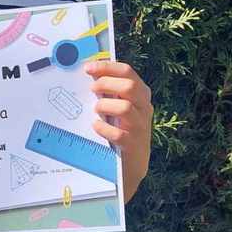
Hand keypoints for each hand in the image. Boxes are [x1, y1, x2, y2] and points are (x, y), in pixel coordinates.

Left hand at [85, 60, 152, 202]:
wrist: (130, 164)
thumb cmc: (120, 129)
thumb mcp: (119, 106)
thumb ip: (110, 90)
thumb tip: (90, 71)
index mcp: (141, 95)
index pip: (127, 72)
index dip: (107, 67)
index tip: (88, 68)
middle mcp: (144, 108)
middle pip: (129, 86)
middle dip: (106, 84)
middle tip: (92, 89)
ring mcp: (140, 127)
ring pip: (125, 107)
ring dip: (105, 105)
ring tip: (96, 110)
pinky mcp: (133, 145)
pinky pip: (119, 134)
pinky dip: (104, 128)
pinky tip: (96, 126)